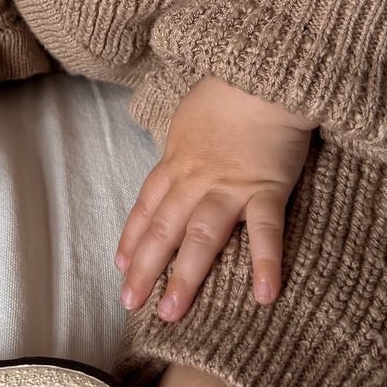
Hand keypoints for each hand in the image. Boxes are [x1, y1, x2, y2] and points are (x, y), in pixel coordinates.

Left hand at [114, 75, 316, 322]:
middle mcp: (197, 179)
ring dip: (185, 275)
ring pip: (202, 236)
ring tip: (171, 312)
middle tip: (130, 303)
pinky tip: (264, 296)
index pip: (148, 205)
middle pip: (165, 228)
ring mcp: (231, 186)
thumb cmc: (228, 91)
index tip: (120, 266)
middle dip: (145, 268)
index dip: (133, 237)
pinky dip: (265, 264)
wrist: (264, 74)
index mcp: (178, 161)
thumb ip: (183, 146)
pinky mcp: (267, 188)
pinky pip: (266, 232)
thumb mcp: (191, 116)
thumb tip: (175, 160)